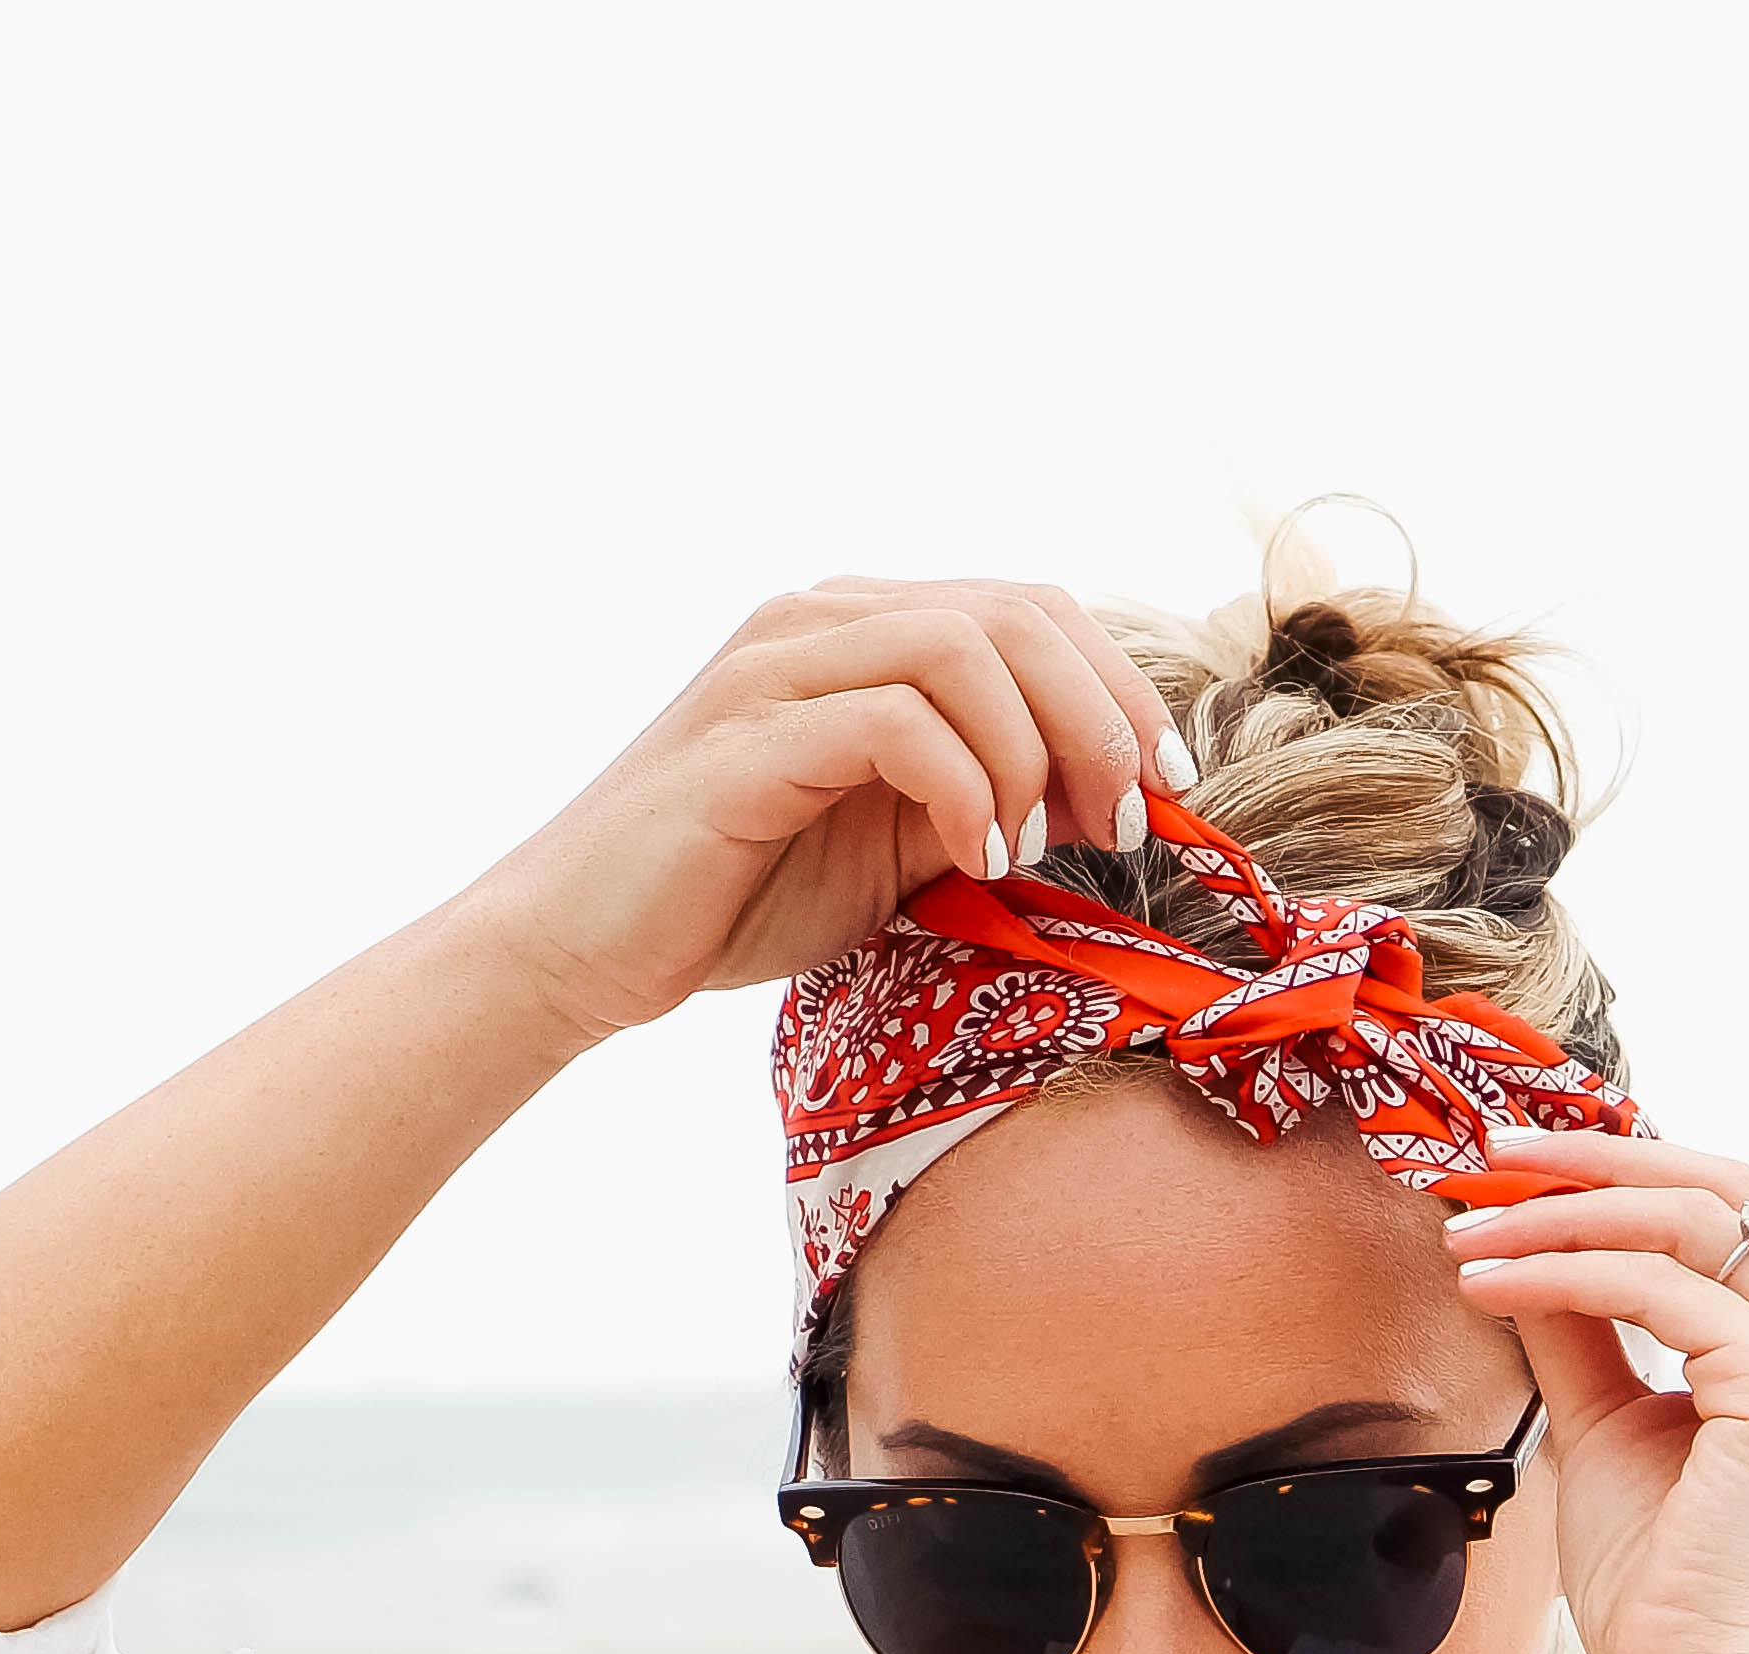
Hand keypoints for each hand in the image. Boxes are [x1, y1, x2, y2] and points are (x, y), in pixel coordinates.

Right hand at [462, 578, 1186, 1049]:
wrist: (584, 951)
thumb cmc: (734, 898)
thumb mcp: (896, 844)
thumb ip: (989, 797)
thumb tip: (1115, 793)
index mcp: (859, 631)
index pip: (1029, 608)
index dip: (1120, 688)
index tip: (1164, 790)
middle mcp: (818, 622)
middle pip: (1015, 611)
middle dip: (1101, 716)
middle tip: (1127, 821)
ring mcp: (776, 668)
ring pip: (964, 646)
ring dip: (1035, 750)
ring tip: (1037, 847)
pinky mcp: (746, 737)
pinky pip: (896, 720)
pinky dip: (965, 787)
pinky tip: (974, 859)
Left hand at [1439, 1134, 1748, 1653]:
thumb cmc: (1669, 1600)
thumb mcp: (1618, 1433)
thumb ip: (1589, 1334)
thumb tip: (1526, 1247)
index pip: (1745, 1216)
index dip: (1635, 1173)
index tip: (1531, 1171)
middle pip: (1730, 1189)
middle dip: (1599, 1160)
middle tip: (1493, 1155)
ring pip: (1692, 1221)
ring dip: (1563, 1211)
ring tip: (1470, 1226)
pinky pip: (1656, 1288)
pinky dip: (1560, 1271)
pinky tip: (1487, 1282)